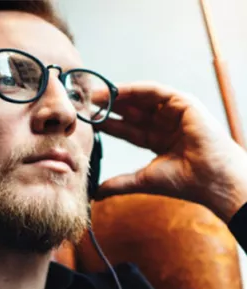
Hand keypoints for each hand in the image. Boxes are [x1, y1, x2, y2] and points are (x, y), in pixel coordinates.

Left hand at [94, 81, 246, 222]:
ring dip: (117, 96)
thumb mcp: (143, 180)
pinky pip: (154, 92)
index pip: (128, 129)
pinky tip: (115, 91)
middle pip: (131, 112)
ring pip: (140, 100)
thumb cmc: (184, 182)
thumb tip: (97, 193)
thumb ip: (119, 183)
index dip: (107, 124)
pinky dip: (134, 90)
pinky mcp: (183, 103)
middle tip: (84, 104)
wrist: (209, 179)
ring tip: (94, 96)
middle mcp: (165, 124)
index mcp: (158, 141)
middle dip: (108, 108)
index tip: (87, 122)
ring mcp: (174, 112)